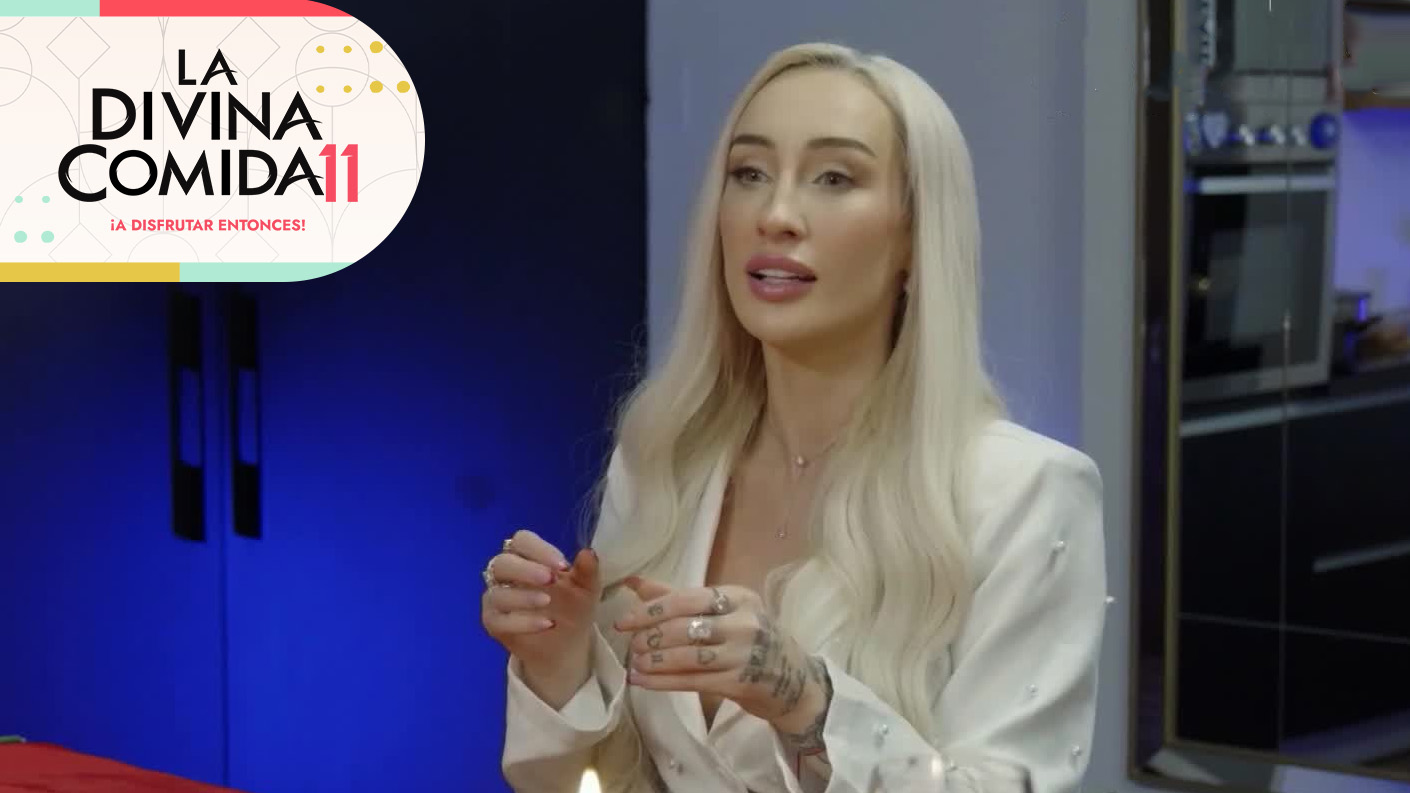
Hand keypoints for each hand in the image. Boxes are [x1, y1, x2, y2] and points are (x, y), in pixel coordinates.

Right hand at [480, 530, 602, 704]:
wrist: (567, 643)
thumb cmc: (572, 606)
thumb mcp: (587, 589)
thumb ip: (587, 570)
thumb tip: (588, 552)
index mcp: (528, 557)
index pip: (522, 541)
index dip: (539, 549)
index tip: (563, 566)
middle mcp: (507, 574)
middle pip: (502, 563)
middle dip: (526, 569)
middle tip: (550, 579)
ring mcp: (496, 599)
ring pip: (497, 593)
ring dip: (523, 597)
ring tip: (548, 602)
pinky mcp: (493, 623)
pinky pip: (499, 620)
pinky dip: (523, 622)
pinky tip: (546, 624)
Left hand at [612, 577, 831, 750]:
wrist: (794, 681)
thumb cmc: (751, 640)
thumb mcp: (724, 612)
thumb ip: (679, 597)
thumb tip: (634, 583)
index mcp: (739, 597)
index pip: (686, 599)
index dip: (651, 610)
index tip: (624, 620)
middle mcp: (743, 622)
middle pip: (684, 627)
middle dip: (651, 636)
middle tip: (630, 644)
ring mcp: (743, 654)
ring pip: (687, 655)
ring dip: (654, 661)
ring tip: (634, 663)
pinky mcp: (739, 683)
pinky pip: (692, 681)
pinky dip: (662, 681)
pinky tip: (642, 681)